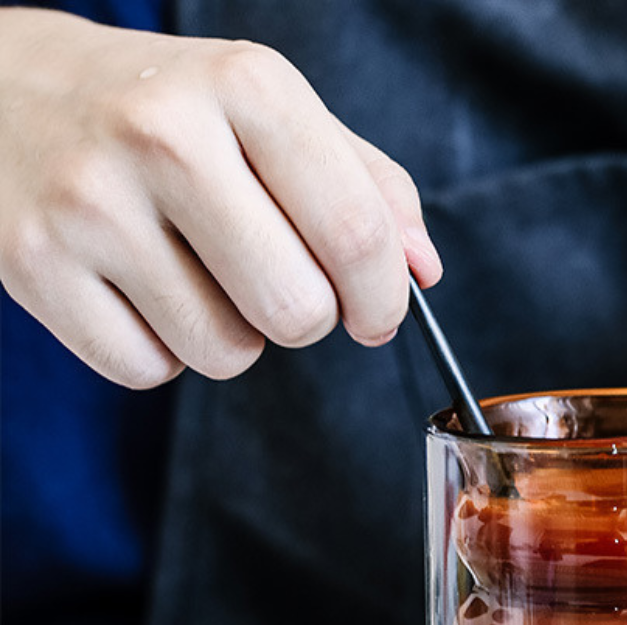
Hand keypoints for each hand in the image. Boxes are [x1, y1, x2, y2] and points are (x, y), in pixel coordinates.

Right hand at [0, 9, 441, 387]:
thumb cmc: (162, 111)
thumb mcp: (269, 114)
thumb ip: (365, 186)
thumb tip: (422, 271)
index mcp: (246, 85)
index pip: (357, 233)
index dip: (383, 299)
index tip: (375, 313)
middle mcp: (164, 136)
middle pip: (298, 311)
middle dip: (305, 317)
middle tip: (272, 280)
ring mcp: (89, 202)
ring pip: (227, 354)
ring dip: (229, 334)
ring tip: (189, 269)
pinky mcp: (34, 264)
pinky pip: (149, 371)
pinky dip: (159, 349)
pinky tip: (135, 288)